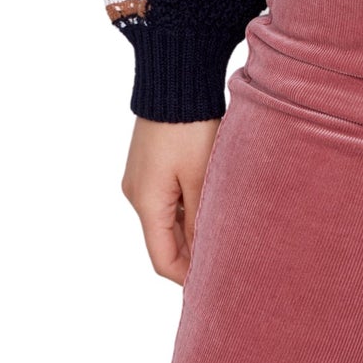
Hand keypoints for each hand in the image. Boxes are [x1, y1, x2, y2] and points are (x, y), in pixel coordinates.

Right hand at [121, 115, 222, 284]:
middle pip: (164, 239)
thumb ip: (200, 220)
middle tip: (225, 258)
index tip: (214, 283)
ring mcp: (141, 177)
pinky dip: (186, 204)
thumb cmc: (190, 126)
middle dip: (192, 252)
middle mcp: (137, 193)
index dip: (186, 277)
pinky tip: (211, 199)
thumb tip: (204, 257)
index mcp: (146, 202)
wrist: (176, 78)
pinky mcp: (149, 162)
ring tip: (224, 229)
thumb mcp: (200, 176)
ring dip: (191, 226)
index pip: (163, 260)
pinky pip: (167, 195)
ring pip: (167, 217)